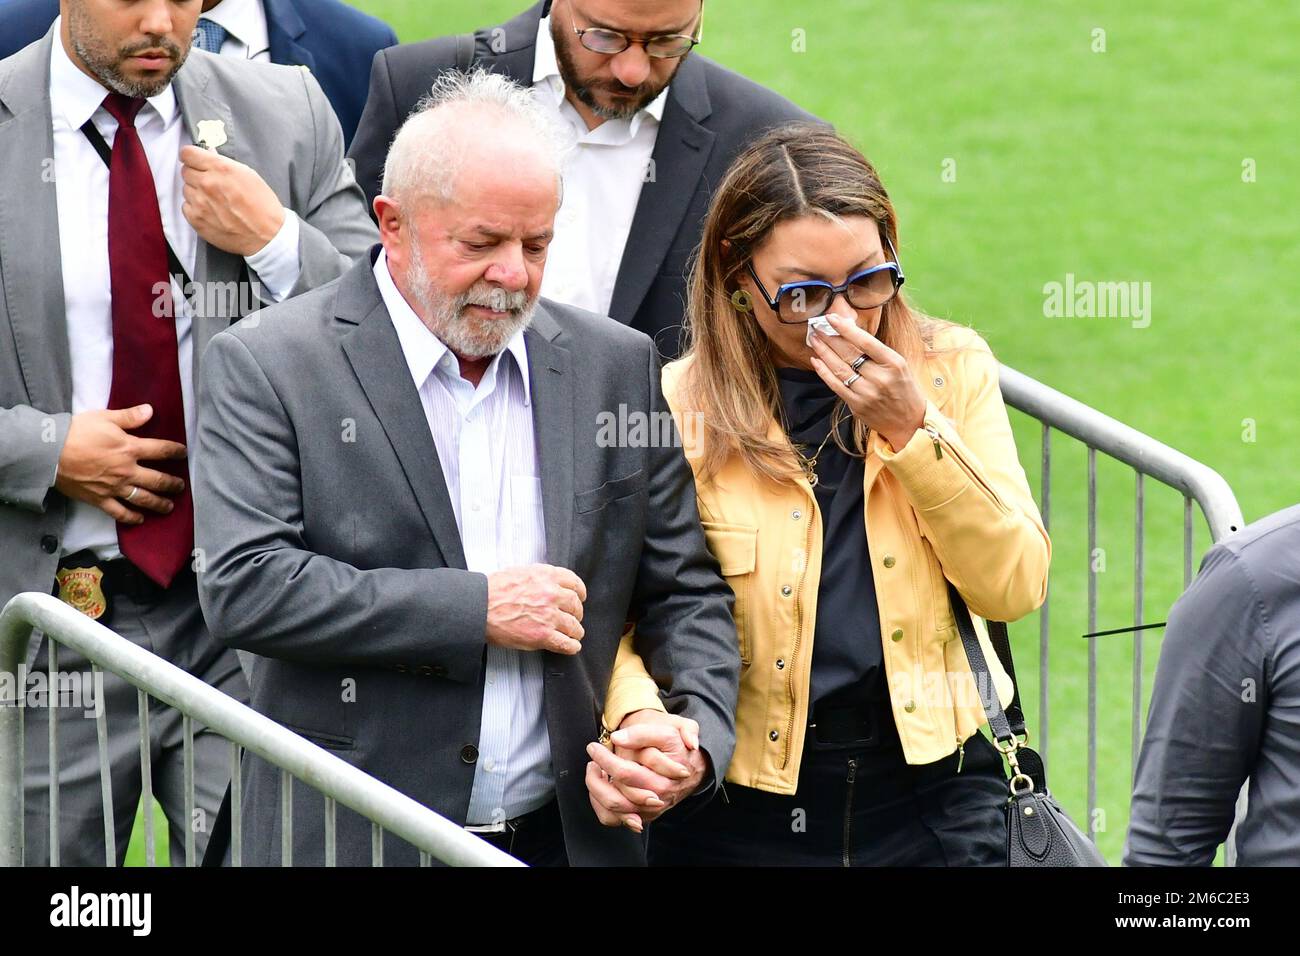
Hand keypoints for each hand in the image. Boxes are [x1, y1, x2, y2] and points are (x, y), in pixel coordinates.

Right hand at [53, 405, 186, 524]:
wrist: (49, 452)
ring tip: (169, 506)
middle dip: (173, 484)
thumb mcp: (105, 418)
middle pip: (158, 480)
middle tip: (180, 486)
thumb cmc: (76, 432)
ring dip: (160, 503)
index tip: (183, 453)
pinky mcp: (100, 499)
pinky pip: (120, 513)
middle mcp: (127, 470)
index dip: (175, 451)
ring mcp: (114, 487)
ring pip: (144, 499)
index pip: (161, 450)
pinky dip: (132, 518)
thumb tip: (150, 410)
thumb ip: (130, 417)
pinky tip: (140, 519)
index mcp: (130, 448)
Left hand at [180, 145, 284, 255]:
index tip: (194, 160)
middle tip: (211, 183)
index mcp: (221, 169)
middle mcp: (207, 183)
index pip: (187, 153)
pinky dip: (195, 208)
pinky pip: (186, 206)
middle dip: (196, 174)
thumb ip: (224, 163)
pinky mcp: (196, 219)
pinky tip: (211, 211)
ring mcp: (200, 202)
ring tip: (214, 200)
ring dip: (196, 192)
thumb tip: (209, 154)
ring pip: (186, 189)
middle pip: (185, 171)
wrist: (267, 236)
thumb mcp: (249, 175)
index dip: (191, 156)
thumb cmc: (263, 206)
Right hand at [485, 564, 586, 654]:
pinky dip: (571, 646)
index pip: (573, 582)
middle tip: (575, 617)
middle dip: (577, 612)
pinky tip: (572, 647)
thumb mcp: (519, 572)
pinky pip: (565, 643)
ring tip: (574, 634)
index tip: (580, 596)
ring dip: (575, 631)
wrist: (479, 607)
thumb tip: (547, 582)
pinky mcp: (542, 635)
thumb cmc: (492, 590)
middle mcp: (551, 594)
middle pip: (575, 605)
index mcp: (546, 576)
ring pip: (573, 626)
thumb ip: (538, 577)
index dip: (579, 591)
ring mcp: (548, 616)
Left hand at [585, 711, 706, 830]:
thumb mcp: (671, 728)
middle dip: (596, 775)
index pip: (626, 773)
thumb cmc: (677, 744)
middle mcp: (660, 796)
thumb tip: (618, 738)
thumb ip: (645, 732)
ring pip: (615, 809)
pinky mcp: (644, 815)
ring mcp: (651, 808)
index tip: (594, 746)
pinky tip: (599, 786)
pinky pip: (614, 818)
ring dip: (597, 790)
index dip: (604, 759)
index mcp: (666, 776)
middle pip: (618, 796)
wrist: (691, 765)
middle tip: (593, 754)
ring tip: (594, 769)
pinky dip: (600, 805)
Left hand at [809, 312, 925, 449]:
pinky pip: (836, 385)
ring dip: (823, 352)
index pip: (866, 342)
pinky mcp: (857, 405)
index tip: (831, 318)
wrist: (909, 421)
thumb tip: (850, 332)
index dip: (846, 329)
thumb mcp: (899, 365)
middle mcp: (880, 378)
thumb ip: (877, 352)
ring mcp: (867, 393)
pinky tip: (816, 360)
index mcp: (894, 363)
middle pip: (849, 354)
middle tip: (817, 327)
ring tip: (814, 340)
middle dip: (829, 338)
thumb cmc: (904, 388)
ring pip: (839, 369)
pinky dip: (824, 372)